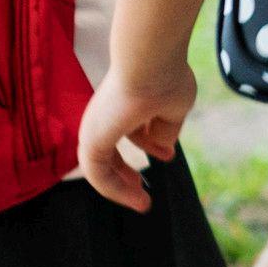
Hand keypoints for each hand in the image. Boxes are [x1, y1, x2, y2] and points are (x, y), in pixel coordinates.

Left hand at [78, 69, 190, 212]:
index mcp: (122, 105)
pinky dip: (115, 190)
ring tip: (142, 202)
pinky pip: (98, 174)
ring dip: (120, 187)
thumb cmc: (166, 78)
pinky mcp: (92, 141)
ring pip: (100, 167)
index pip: (128, 130)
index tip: (166, 156)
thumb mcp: (175, 108)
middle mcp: (103, 117)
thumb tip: (162, 145)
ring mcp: (95, 128)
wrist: (151, 64)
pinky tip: (136, 198)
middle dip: (125, 171)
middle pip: (108, 152)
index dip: (147, 145)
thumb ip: (166, 129)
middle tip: (140, 186)